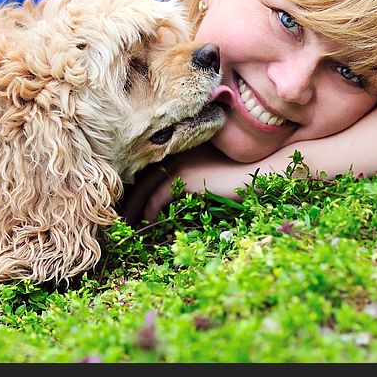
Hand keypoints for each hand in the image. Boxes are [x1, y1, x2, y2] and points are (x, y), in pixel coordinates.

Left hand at [119, 143, 254, 224]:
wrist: (255, 171)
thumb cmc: (236, 173)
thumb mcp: (208, 171)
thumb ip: (189, 176)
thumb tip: (174, 195)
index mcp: (177, 150)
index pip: (147, 170)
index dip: (135, 188)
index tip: (128, 205)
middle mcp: (173, 154)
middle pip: (140, 179)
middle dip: (128, 200)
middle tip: (120, 219)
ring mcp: (176, 164)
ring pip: (144, 189)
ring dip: (134, 209)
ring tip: (128, 226)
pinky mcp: (182, 178)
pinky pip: (156, 198)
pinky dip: (149, 212)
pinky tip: (148, 223)